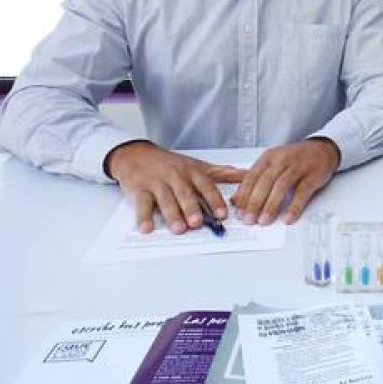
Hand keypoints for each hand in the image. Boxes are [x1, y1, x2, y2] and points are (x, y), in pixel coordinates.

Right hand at [107, 141, 245, 233]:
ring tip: (178, 229)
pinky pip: (141, 204)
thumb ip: (220, 173)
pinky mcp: (138, 189)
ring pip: (165, 199)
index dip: (214, 200)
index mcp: (192, 172)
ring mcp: (156, 183)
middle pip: (185, 193)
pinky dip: (143, 217)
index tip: (222, 214)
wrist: (136, 154)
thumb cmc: (170, 164)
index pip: (206, 186)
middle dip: (192, 208)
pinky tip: (146, 229)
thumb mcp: (196, 165)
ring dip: (172, 215)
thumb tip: (245, 174)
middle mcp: (175, 177)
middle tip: (198, 222)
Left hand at [232, 138, 340, 225]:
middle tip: (249, 219)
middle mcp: (282, 160)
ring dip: (271, 205)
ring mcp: (298, 167)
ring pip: (281, 186)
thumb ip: (255, 180)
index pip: (252, 177)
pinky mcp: (313, 175)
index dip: (244, 195)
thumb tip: (235, 200)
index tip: (238, 212)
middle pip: (264, 182)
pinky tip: (288, 217)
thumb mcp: (273, 164)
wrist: (322, 149)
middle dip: (254, 203)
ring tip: (264, 221)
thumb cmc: (294, 159)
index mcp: (268, 157)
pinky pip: (302, 192)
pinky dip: (294, 206)